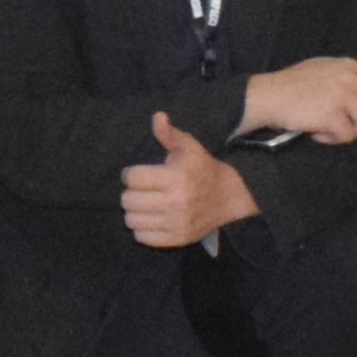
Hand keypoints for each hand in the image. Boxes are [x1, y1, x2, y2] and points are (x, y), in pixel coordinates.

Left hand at [123, 113, 257, 249]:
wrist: (228, 196)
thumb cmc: (202, 168)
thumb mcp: (189, 147)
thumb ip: (169, 134)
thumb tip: (157, 117)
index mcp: (175, 177)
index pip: (132, 178)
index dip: (131, 174)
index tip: (137, 174)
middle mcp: (175, 202)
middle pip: (128, 200)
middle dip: (131, 192)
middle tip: (141, 190)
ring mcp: (176, 223)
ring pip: (132, 220)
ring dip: (134, 211)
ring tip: (145, 204)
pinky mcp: (177, 238)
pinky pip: (143, 237)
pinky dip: (142, 228)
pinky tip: (151, 218)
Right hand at [239, 55, 356, 144]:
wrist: (268, 96)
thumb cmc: (295, 83)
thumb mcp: (327, 68)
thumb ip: (356, 69)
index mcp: (351, 66)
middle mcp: (351, 78)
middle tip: (345, 123)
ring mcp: (343, 96)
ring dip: (353, 131)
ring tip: (333, 129)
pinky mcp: (333, 114)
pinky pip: (347, 136)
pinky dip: (332, 139)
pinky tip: (317, 133)